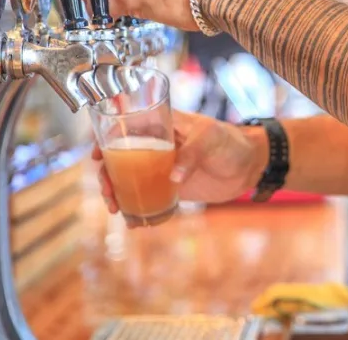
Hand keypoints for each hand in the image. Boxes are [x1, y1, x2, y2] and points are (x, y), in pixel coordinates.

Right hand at [92, 111, 266, 215]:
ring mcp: (164, 169)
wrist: (251, 164)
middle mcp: (158, 147)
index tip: (96, 156)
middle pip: (122, 158)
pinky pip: (150, 197)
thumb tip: (173, 177)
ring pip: (131, 180)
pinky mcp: (173, 188)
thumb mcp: (210, 139)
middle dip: (107, 175)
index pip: (126, 128)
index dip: (106, 140)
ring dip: (118, 193)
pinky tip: (133, 221)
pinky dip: (139, 209)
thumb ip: (191, 155)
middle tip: (108, 191)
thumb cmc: (232, 141)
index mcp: (163, 126)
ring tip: (117, 209)